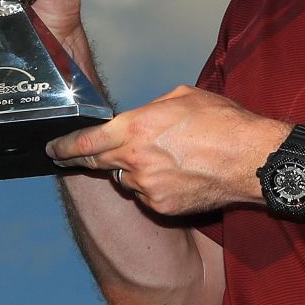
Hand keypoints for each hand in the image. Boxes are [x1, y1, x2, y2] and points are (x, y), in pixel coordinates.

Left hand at [46, 86, 286, 216]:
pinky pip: (148, 196)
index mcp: (135, 127)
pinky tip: (178, 176)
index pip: (85, 142)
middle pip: (96, 164)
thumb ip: (152, 109)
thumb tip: (142, 118)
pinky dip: (154, 187)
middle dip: (82, 160)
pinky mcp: (162, 207)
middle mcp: (134, 159)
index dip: (64, 146)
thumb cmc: (223, 122)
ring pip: (125, 180)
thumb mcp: (183, 97)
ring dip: (131, 171)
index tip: (51, 148)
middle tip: (72, 158)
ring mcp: (147, 187)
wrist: (252, 160)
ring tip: (161, 160)